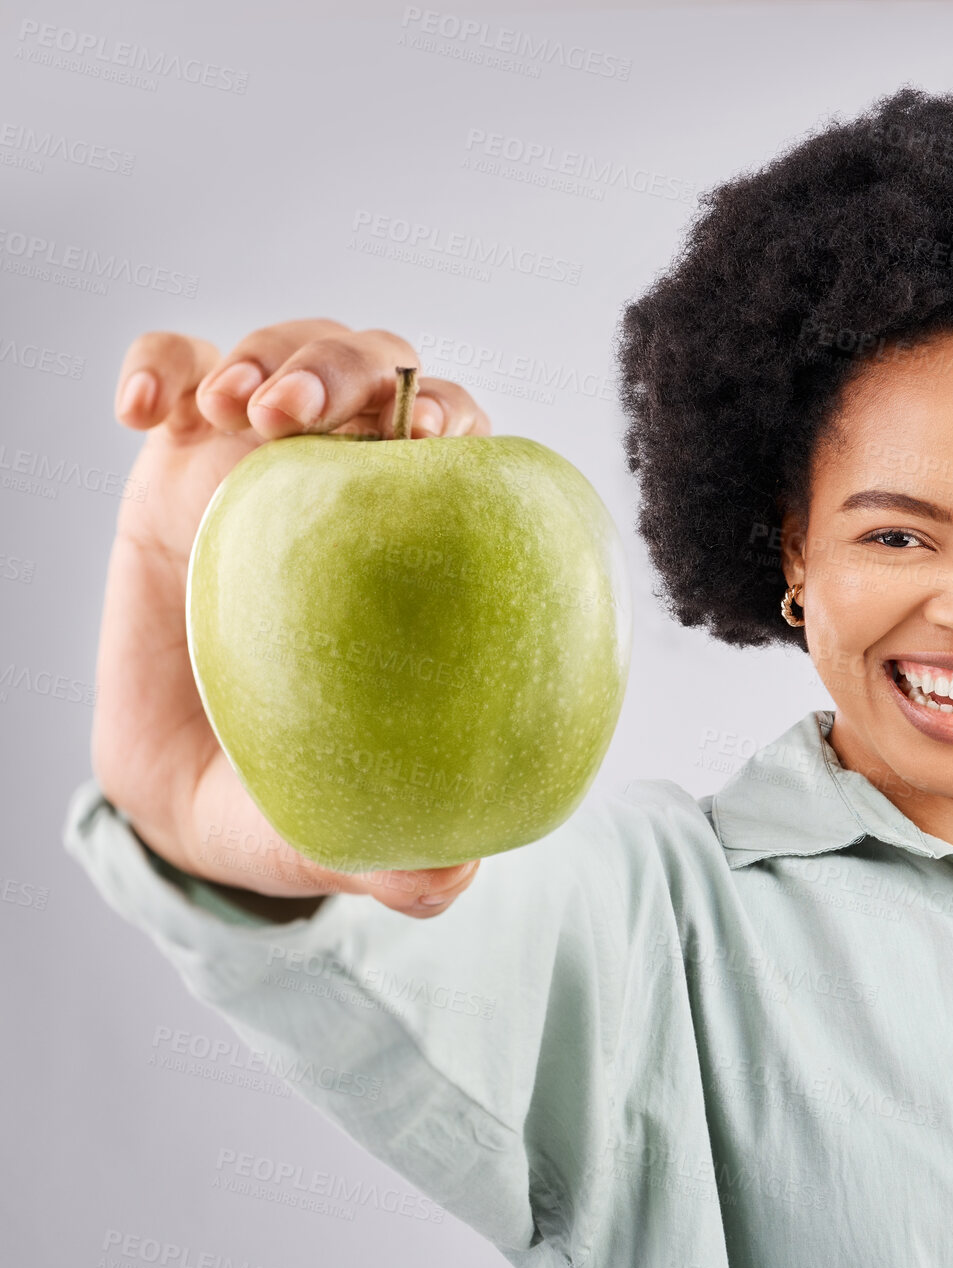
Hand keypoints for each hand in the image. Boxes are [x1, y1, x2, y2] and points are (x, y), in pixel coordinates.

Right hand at [92, 319, 492, 917]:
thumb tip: (450, 878)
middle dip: (347, 368)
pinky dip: (162, 366)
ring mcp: (264, 460)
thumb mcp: (333, 830)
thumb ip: (396, 859)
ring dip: (266, 355)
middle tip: (303, 416)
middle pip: (375, 372)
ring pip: (282, 351)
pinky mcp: (177, 457)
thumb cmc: (291, 789)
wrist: (188, 786)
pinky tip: (141, 410)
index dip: (455, 419)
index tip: (438, 437)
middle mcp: (351, 487)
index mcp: (419, 549)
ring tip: (239, 407)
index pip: (458, 448)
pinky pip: (174, 371)